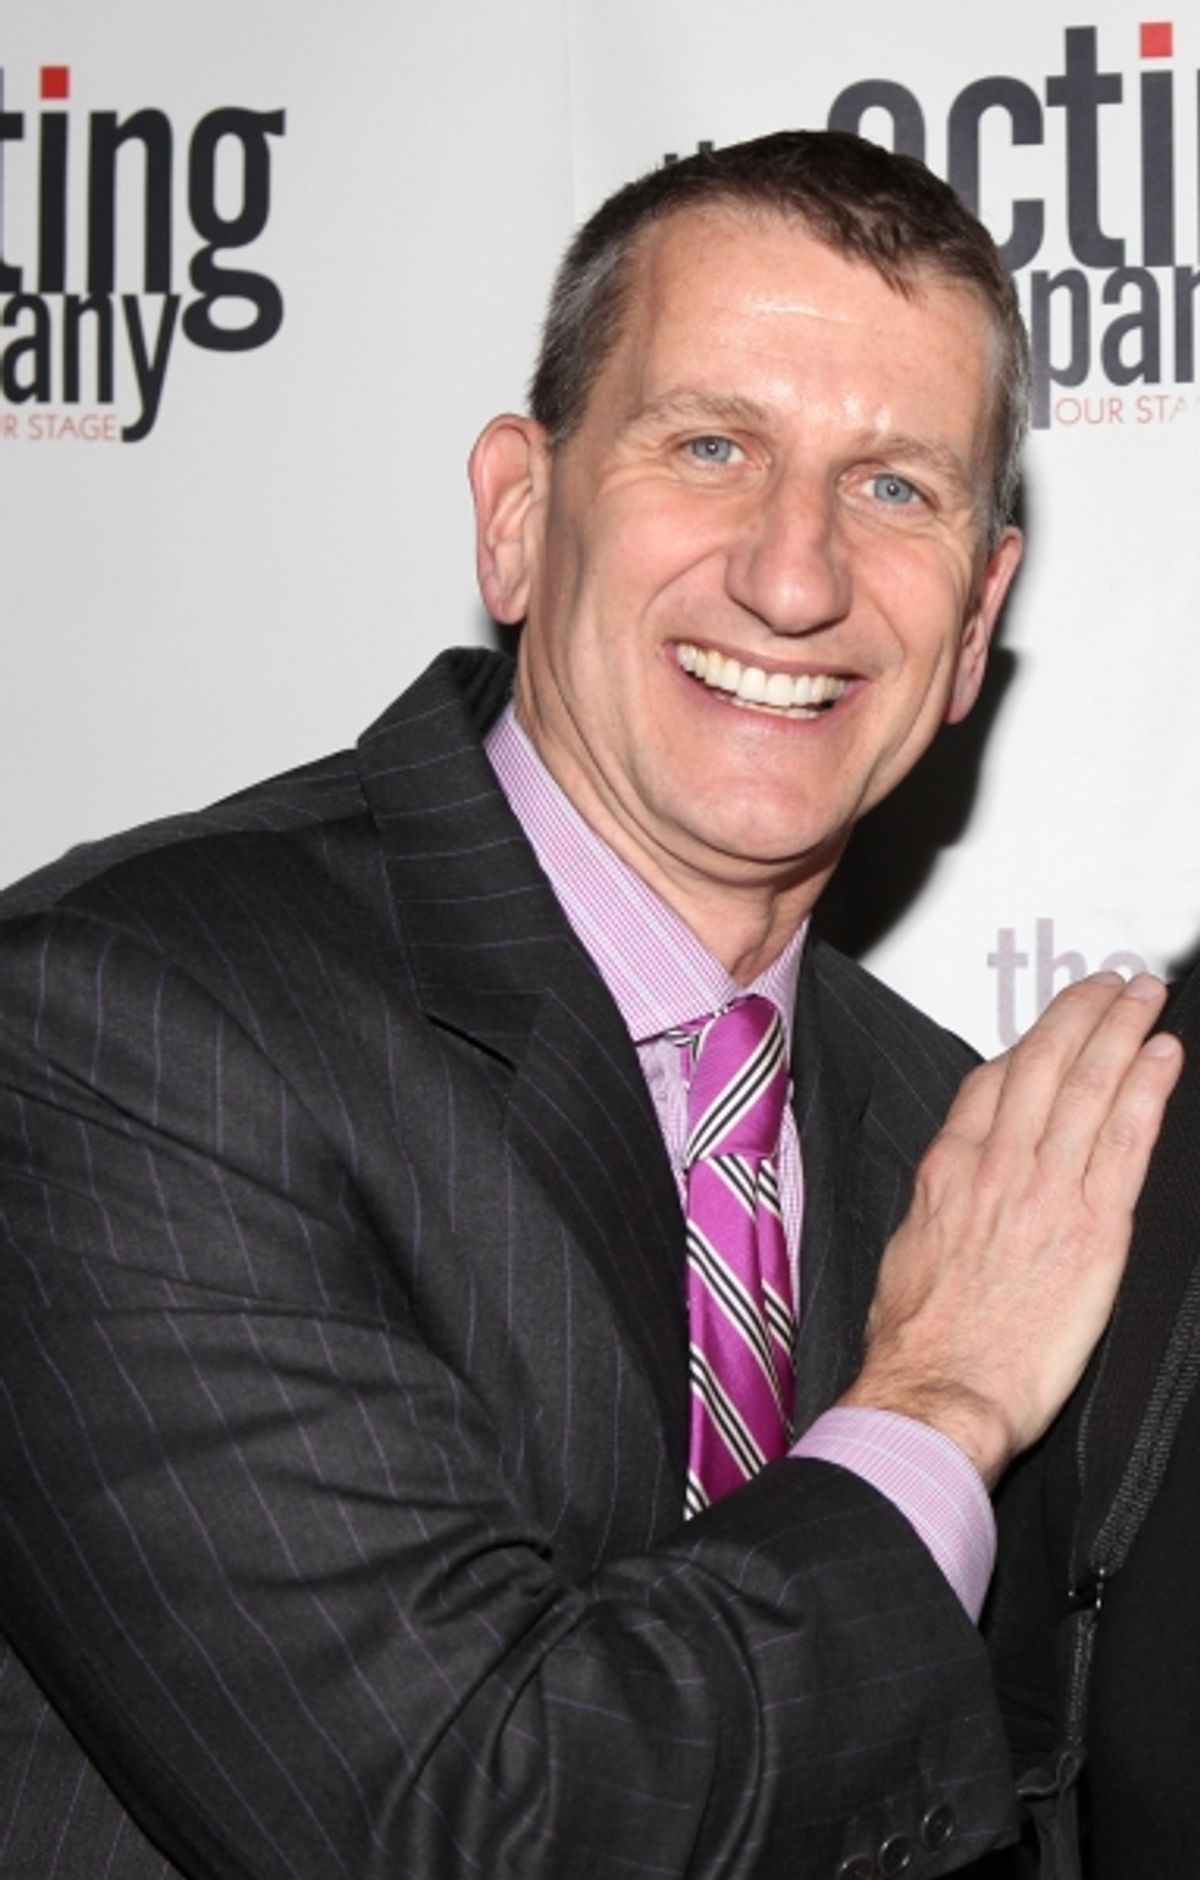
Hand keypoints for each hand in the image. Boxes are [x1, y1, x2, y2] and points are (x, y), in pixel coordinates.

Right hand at [840, 973, 1183, 1487]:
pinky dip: (1146, 1089)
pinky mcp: (1094, 1228)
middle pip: (1046, 1065)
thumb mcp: (908, 1252)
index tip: (1054, 1024)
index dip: (1032, 1043)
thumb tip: (958, 1190)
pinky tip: (1162, 1058)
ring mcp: (1048, 1191)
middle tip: (1113, 982)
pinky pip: (1126, 1139)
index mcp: (949, 1172)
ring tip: (1145, 997)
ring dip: (1122, 1030)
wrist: (938, 1394)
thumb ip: (942, 1206)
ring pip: (1089, 1086)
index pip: (993, 1082)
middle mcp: (998, 1169)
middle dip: (1083, 1014)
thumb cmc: (919, 1343)